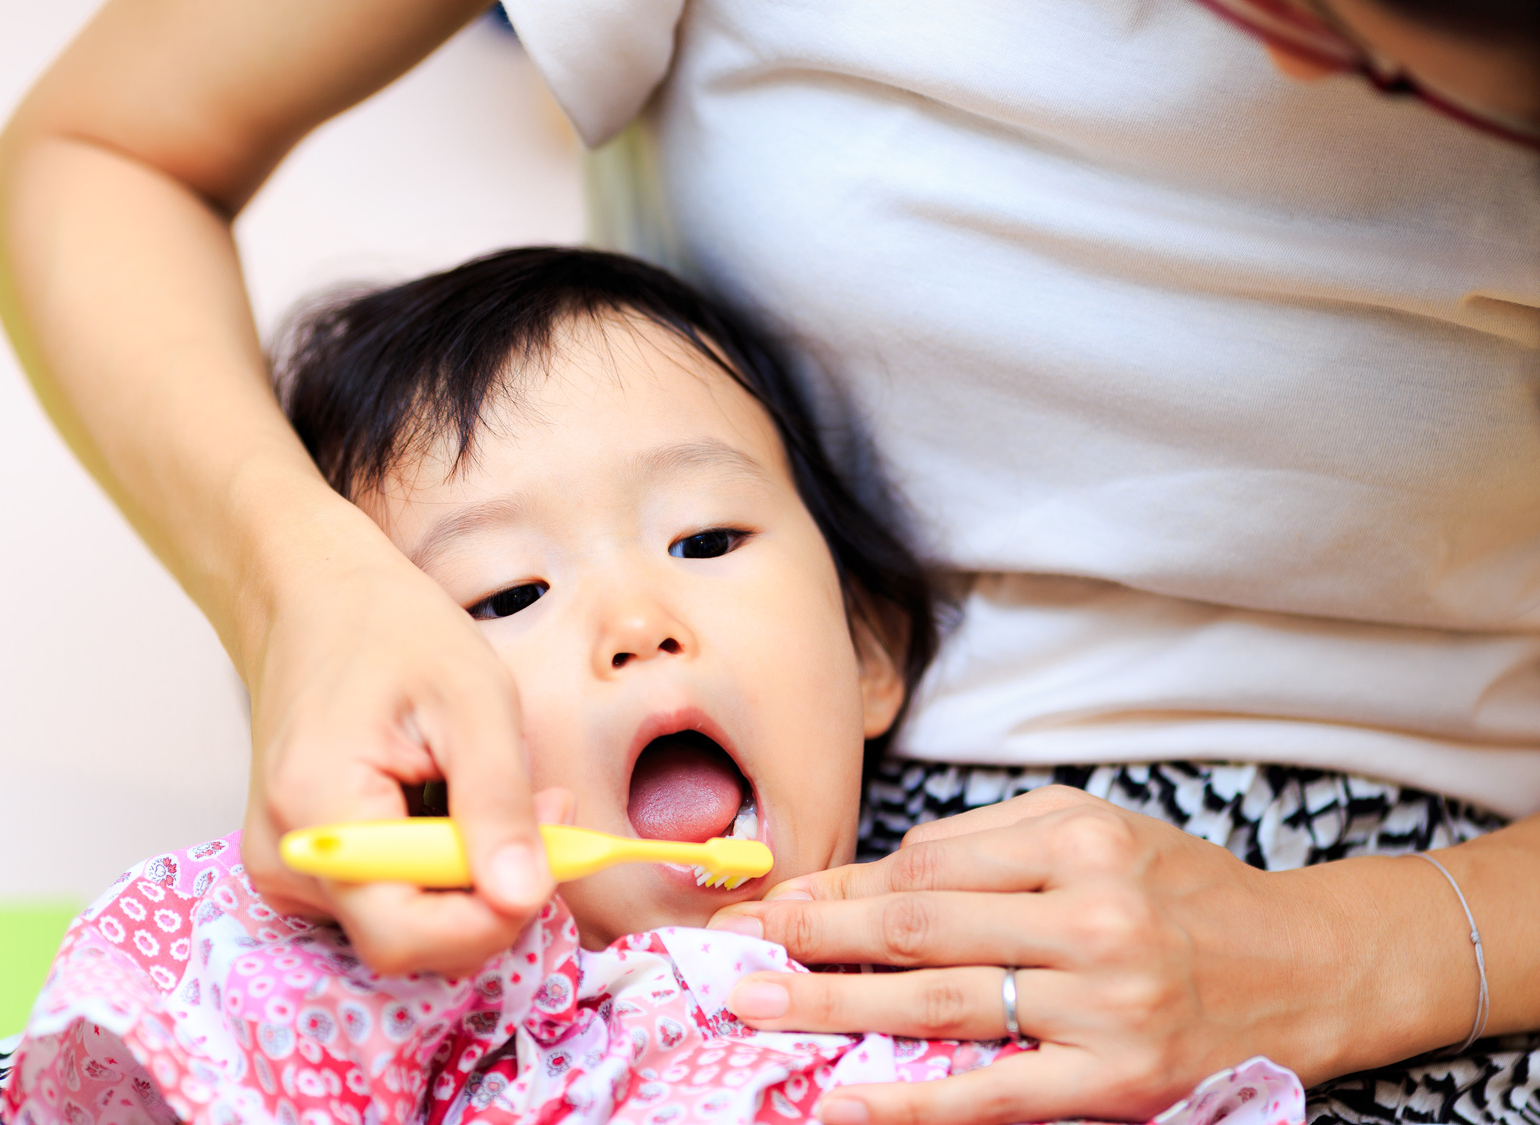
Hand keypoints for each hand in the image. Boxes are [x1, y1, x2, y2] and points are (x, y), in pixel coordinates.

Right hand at [240, 530, 554, 975]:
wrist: (316, 599)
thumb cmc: (392, 632)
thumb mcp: (474, 700)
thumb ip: (498, 803)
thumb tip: (524, 897)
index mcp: (315, 811)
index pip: (407, 934)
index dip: (492, 918)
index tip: (554, 854)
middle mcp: (284, 860)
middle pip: (408, 942)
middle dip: (491, 895)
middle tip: (542, 810)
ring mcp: (286, 871)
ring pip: (405, 927)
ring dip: (469, 881)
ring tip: (489, 790)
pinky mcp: (304, 869)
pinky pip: (388, 903)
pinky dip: (438, 872)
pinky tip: (450, 807)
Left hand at [706, 786, 1420, 1124]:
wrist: (1304, 965)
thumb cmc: (1180, 892)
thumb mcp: (1091, 832)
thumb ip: (981, 848)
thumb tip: (863, 882)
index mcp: (1080, 839)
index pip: (926, 866)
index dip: (839, 888)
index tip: (771, 901)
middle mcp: (1092, 915)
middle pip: (920, 928)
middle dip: (814, 938)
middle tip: (735, 950)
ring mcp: (1106, 1002)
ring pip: (940, 1003)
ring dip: (835, 1005)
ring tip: (760, 1006)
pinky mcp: (1118, 1080)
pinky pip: (994, 1093)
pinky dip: (911, 1100)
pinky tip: (844, 1101)